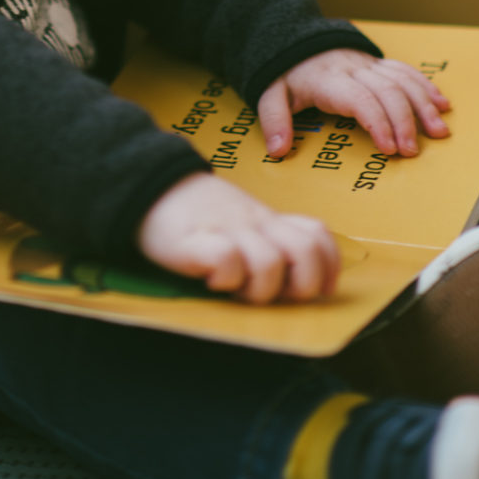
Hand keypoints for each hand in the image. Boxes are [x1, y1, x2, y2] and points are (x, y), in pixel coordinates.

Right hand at [137, 171, 339, 303]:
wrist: (149, 186)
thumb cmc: (197, 214)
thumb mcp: (242, 219)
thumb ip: (270, 237)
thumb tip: (300, 275)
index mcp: (268, 220)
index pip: (317, 235)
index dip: (329, 268)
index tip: (320, 290)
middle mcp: (256, 223)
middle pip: (306, 253)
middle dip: (301, 285)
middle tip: (275, 292)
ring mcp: (228, 230)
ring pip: (270, 264)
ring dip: (258, 288)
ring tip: (236, 287)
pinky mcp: (197, 242)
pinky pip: (227, 261)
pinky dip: (225, 279)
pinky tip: (211, 279)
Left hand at [258, 49, 450, 160]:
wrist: (294, 38)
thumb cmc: (285, 73)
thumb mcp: (270, 94)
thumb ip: (274, 121)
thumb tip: (278, 150)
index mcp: (327, 80)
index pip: (359, 100)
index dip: (378, 123)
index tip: (389, 148)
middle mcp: (352, 70)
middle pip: (387, 92)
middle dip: (405, 122)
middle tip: (413, 151)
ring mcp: (368, 64)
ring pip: (402, 80)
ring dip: (423, 106)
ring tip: (439, 132)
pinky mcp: (377, 62)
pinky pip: (405, 71)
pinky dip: (425, 87)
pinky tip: (441, 104)